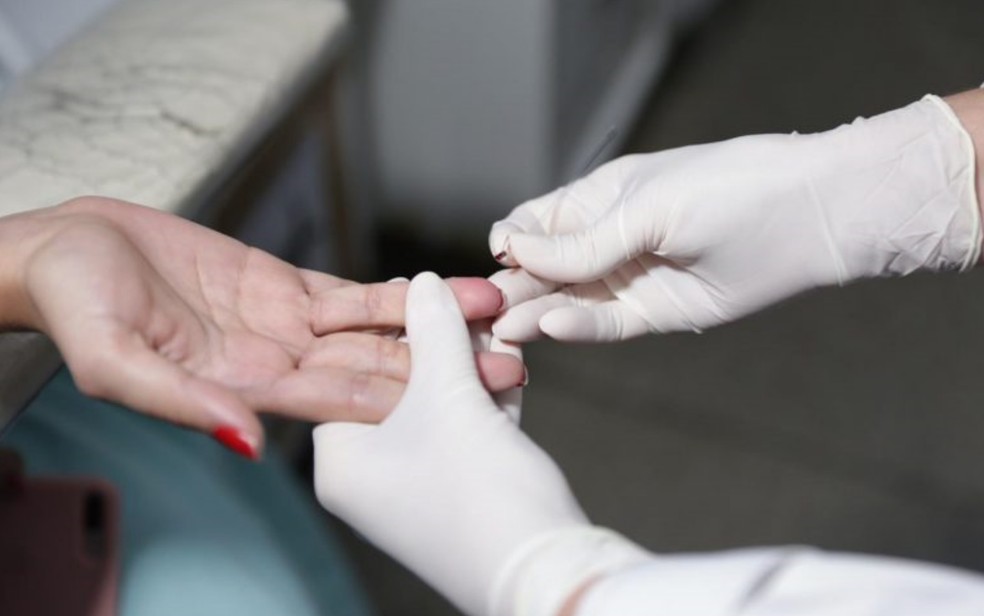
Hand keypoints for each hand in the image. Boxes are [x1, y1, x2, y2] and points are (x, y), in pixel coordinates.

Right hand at [0, 198, 523, 457]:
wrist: (66, 253)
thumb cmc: (78, 308)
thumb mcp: (118, 362)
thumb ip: (187, 403)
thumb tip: (246, 442)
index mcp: (246, 391)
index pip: (343, 402)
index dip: (406, 400)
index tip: (467, 398)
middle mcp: (277, 365)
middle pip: (375, 371)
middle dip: (440, 367)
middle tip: (510, 362)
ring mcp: (285, 325)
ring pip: (374, 329)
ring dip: (433, 324)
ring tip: (495, 314)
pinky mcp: (282, 286)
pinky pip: (351, 294)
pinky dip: (397, 293)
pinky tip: (442, 288)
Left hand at [314, 273, 645, 615]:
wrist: (545, 572)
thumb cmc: (479, 492)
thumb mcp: (450, 397)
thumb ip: (434, 333)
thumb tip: (422, 282)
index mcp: (341, 460)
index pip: (349, 372)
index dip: (385, 325)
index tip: (416, 286)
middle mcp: (371, 476)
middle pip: (398, 383)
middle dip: (439, 340)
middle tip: (467, 298)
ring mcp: (417, 486)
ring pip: (439, 403)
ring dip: (471, 362)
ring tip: (496, 319)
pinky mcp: (460, 491)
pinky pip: (467, 428)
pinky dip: (488, 395)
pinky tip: (511, 358)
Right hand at [488, 95, 981, 341]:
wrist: (806, 218)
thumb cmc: (727, 189)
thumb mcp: (644, 206)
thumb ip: (580, 240)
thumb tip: (511, 249)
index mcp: (597, 199)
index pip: (533, 223)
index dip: (510, 242)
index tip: (499, 259)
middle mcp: (605, 241)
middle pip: (542, 269)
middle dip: (514, 287)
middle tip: (487, 313)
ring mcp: (626, 279)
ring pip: (566, 301)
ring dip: (536, 313)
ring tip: (508, 329)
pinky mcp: (652, 315)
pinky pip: (604, 325)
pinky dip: (577, 328)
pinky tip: (552, 327)